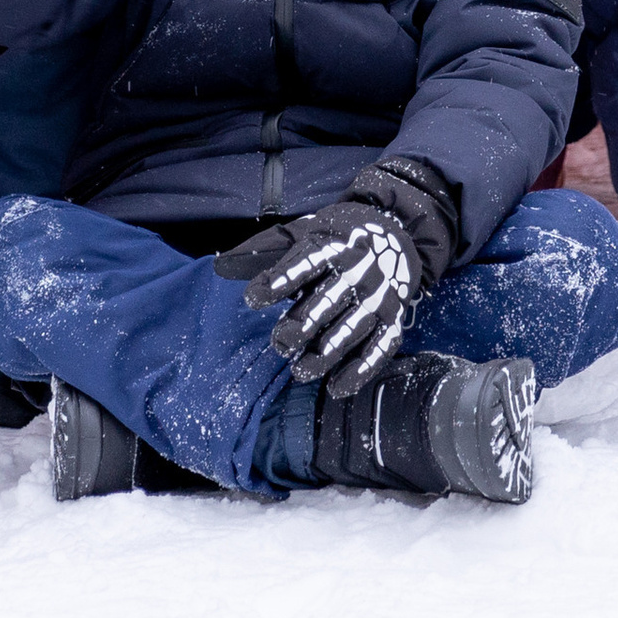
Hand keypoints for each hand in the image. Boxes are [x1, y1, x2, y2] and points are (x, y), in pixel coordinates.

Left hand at [214, 160, 458, 397]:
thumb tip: (221, 265)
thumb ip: (266, 249)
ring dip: (325, 354)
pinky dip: (360, 371)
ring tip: (300, 370)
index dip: (280, 280)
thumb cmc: (339, 236)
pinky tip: (337, 387)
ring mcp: (378, 296)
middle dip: (301, 325)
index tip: (253, 299)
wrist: (397, 230)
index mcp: (333, 245)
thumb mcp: (305, 230)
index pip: (306, 262)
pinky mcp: (393, 318)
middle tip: (280, 344)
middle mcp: (358, 271)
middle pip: (327, 301)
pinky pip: (380, 348)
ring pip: (350, 330)